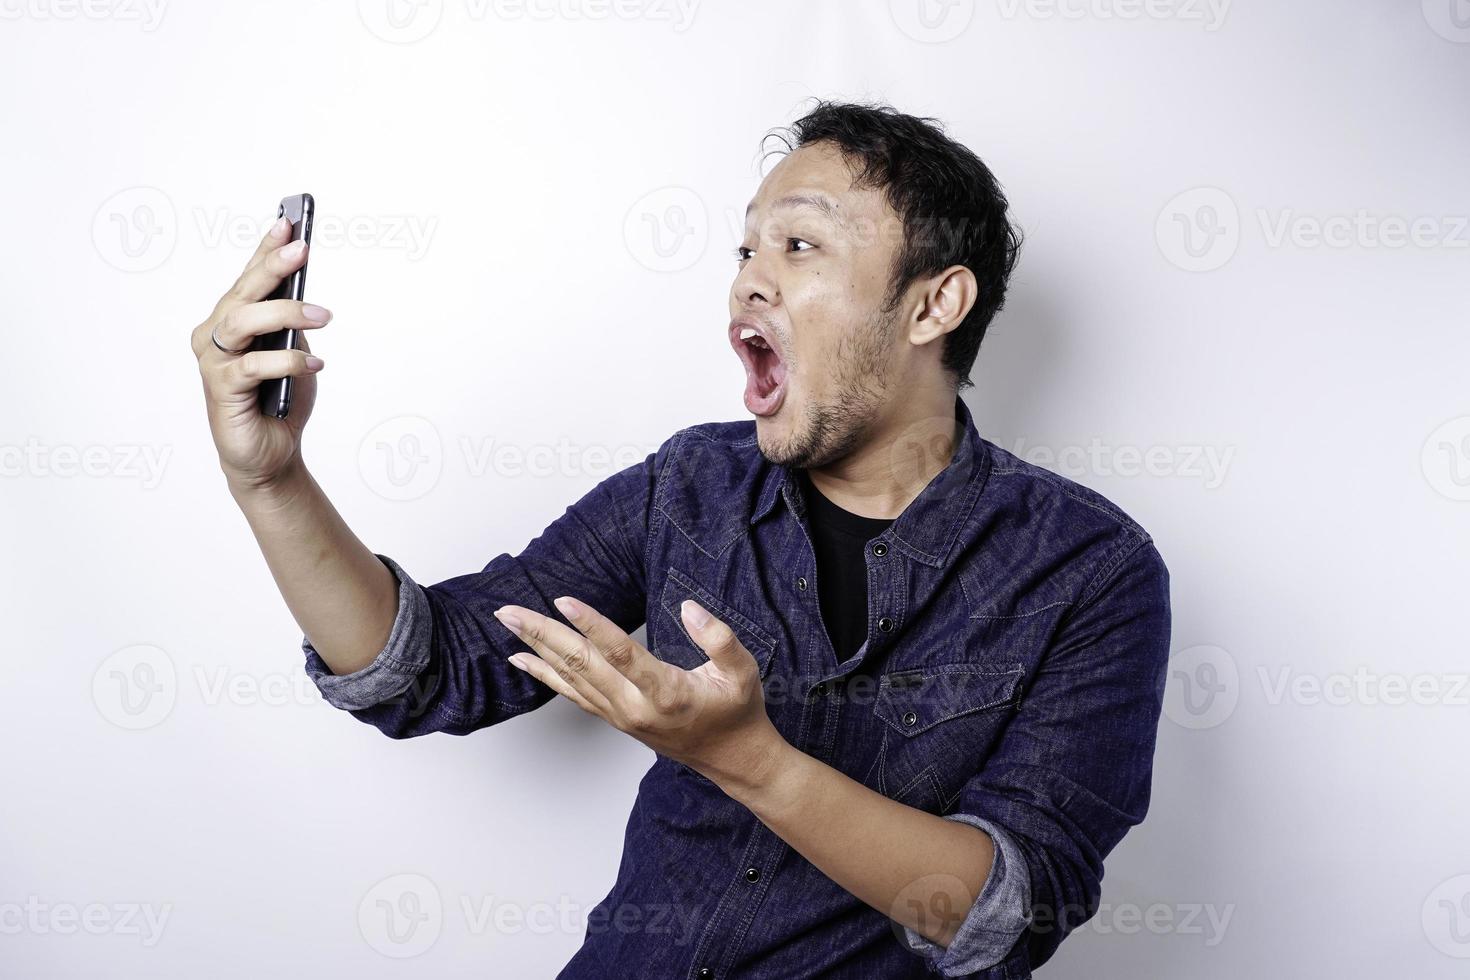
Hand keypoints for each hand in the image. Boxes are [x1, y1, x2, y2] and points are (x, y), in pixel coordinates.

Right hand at [190, 216, 330, 492]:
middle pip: (243, 293)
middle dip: (272, 267)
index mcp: (233, 321)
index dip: (266, 249)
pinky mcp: (221, 389)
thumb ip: (291, 327)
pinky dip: (286, 362)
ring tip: (321, 315)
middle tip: (300, 249)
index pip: (249, 278)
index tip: (288, 222)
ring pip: (243, 323)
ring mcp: (214, 362)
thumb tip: (303, 296)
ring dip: (284, 313)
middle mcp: (216, 335)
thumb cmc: (279, 400)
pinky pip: (252, 366)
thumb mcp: (294, 354)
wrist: (270, 454)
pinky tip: (314, 364)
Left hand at [492, 596, 784, 787]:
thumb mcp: (744, 671)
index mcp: (667, 693)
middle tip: (508, 610)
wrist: (731, 758)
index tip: (563, 599)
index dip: (591, 625)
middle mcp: (635, 707)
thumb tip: (689, 608)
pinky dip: (545, 675)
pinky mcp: (615, 718)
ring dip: (536, 648)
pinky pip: (572, 694)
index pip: (621, 654)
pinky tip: (523, 659)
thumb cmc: (737, 710)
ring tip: (508, 623)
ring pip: (571, 678)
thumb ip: (719, 638)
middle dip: (542, 633)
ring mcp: (620, 715)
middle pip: (581, 665)